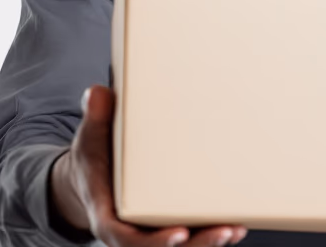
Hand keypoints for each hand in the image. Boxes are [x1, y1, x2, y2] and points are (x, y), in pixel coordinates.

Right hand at [50, 85, 248, 246]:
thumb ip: (95, 117)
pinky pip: (188, 237)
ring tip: (235, 229)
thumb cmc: (95, 156)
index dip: (152, 241)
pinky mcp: (164, 224)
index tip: (178, 233)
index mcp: (106, 214)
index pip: (124, 237)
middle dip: (194, 244)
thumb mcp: (90, 137)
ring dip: (207, 242)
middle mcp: (128, 229)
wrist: (95, 173)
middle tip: (222, 231)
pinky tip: (235, 226)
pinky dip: (209, 234)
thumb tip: (96, 93)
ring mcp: (148, 230)